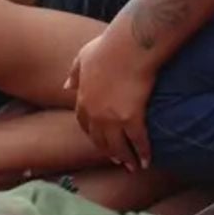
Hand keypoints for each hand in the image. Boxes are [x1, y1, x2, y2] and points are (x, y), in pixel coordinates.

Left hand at [65, 32, 155, 170]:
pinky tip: (147, 160)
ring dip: (125, 158)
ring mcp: (112, 118)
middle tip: (117, 159)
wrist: (127, 47)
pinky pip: (137, 142)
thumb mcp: (82, 58)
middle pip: (100, 139)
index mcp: (83, 99)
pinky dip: (143, 153)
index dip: (92, 134)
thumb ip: (75, 74)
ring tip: (132, 166)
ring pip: (117, 145)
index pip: (84, 124)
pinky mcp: (132, 118)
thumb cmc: (107, 48)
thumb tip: (66, 85)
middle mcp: (95, 113)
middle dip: (108, 150)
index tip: (100, 140)